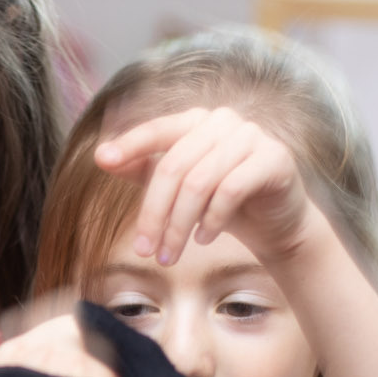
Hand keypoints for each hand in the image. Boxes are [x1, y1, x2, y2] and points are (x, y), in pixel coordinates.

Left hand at [97, 106, 330, 271]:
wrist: (275, 224)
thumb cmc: (221, 203)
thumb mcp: (178, 188)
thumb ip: (144, 169)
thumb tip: (102, 157)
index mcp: (196, 121)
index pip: (157, 130)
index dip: (129, 144)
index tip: (102, 160)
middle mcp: (224, 121)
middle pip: (174, 166)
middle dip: (155, 214)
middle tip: (145, 252)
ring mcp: (252, 136)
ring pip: (200, 182)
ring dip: (179, 226)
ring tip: (170, 256)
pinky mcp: (275, 158)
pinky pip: (231, 190)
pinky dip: (212, 220)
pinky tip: (203, 239)